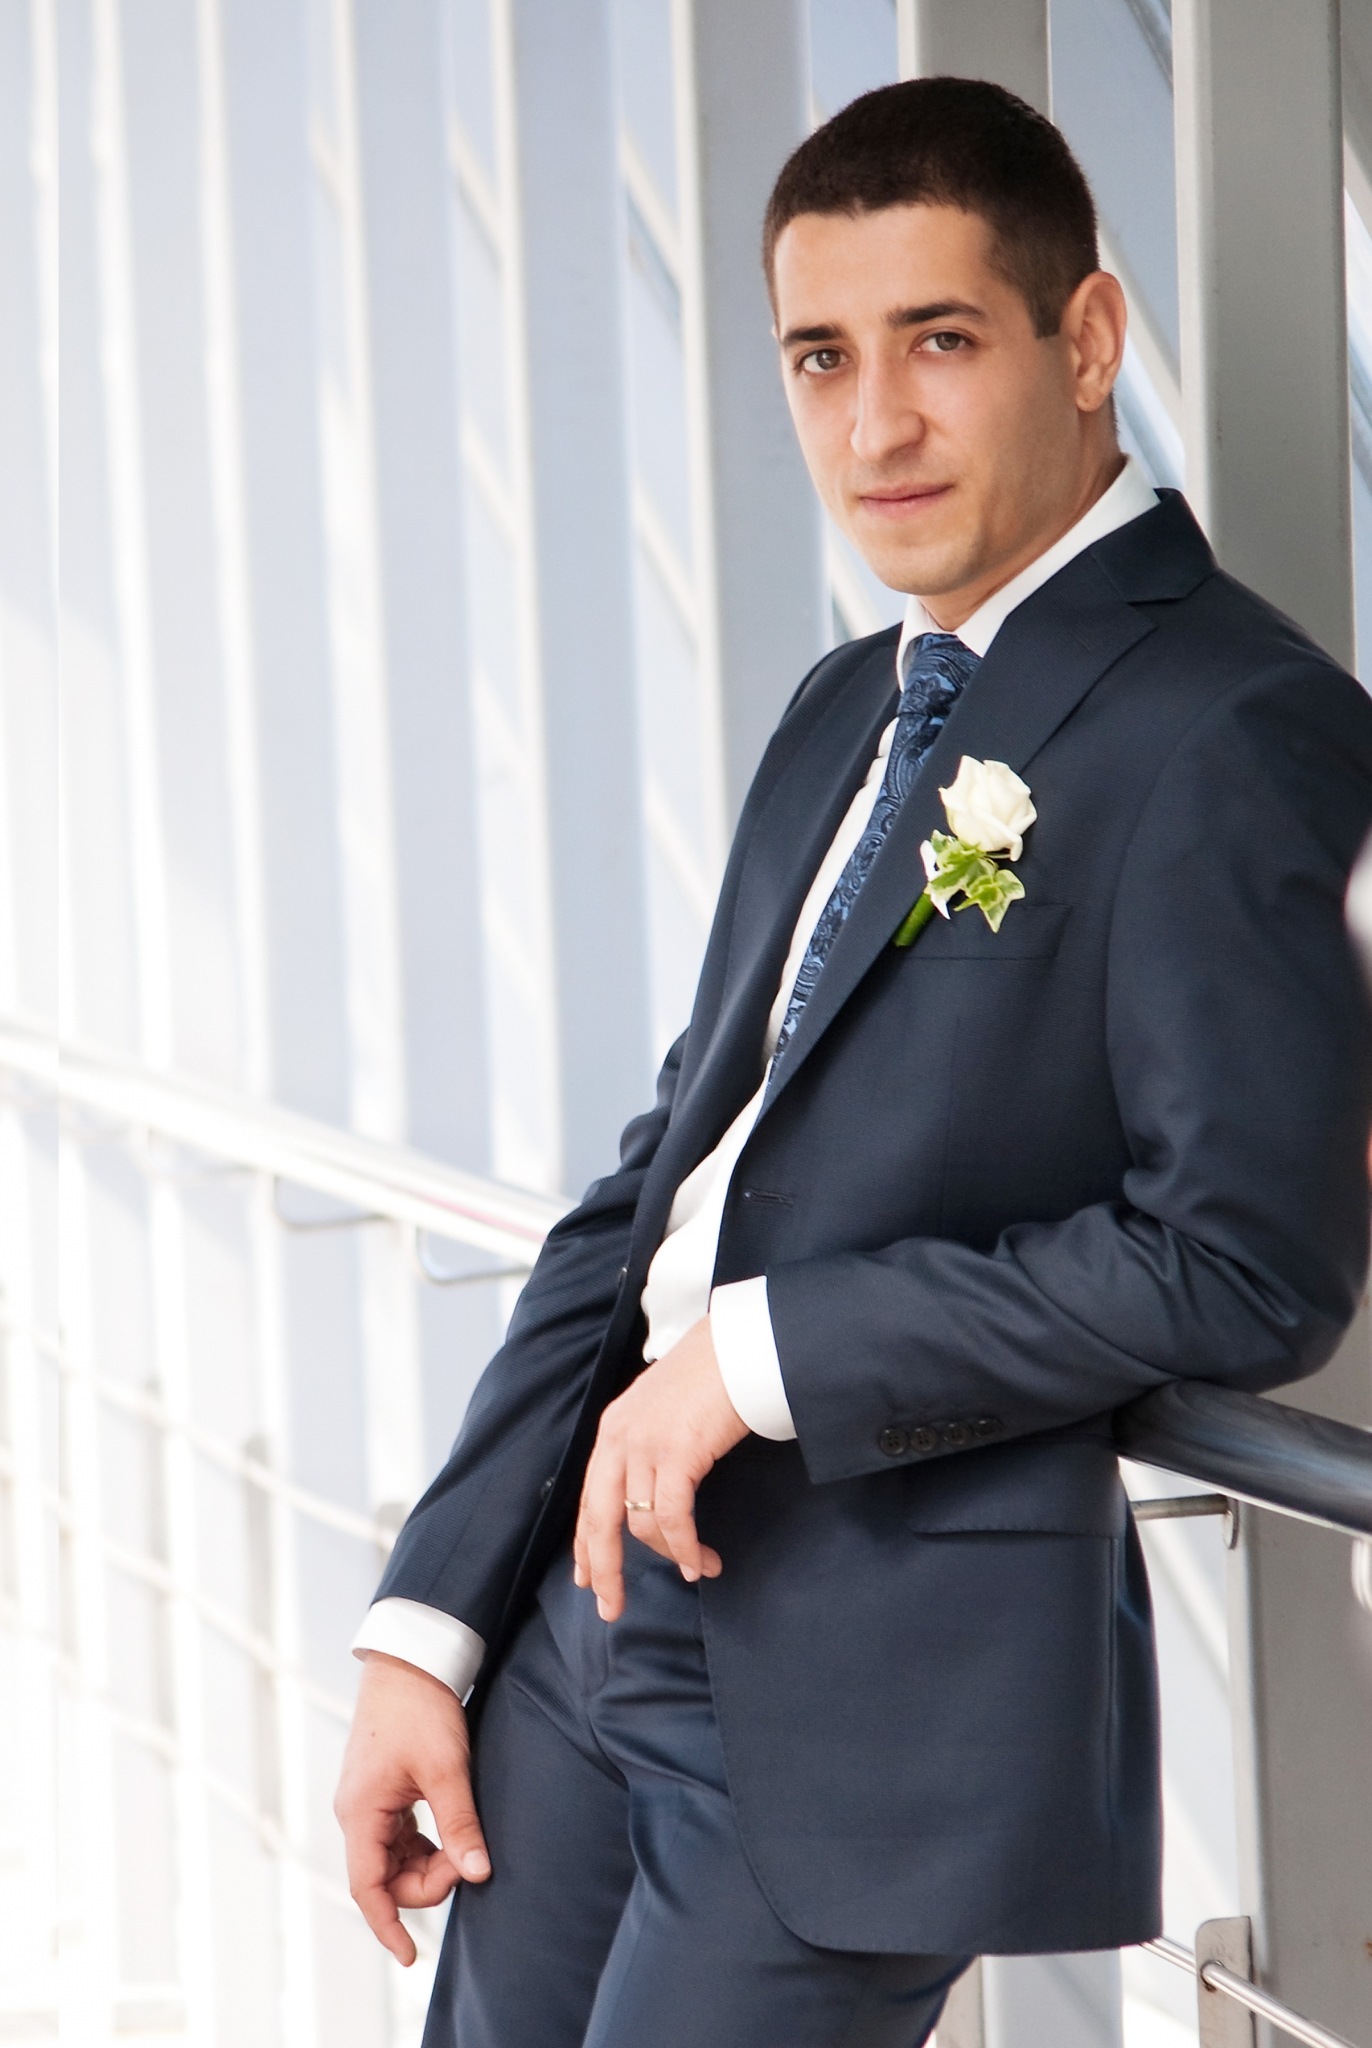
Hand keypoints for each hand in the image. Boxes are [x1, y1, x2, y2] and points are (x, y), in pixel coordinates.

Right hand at [334, 1651, 490, 1965]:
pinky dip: (424, 1844)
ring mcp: (367, 1801)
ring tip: (464, 1845)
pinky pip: (398, 1836)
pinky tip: (450, 1833)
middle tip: (469, 1861)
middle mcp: (356, 1812)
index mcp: (361, 1811)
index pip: (367, 1887)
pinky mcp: (381, 1790)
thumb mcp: (446, 1768)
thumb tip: (477, 1872)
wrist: (411, 1658)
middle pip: (385, 1876)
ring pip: (393, 1857)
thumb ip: (460, 1824)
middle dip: (426, 1881)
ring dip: (427, 1864)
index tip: (409, 1958)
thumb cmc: (422, 1708)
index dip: (388, 1926)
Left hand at [573, 1315, 748, 1622]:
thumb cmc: (712, 1373)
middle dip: (604, 1569)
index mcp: (613, 1428)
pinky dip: (684, 1545)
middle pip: (598, 1520)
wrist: (738, 1346)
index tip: (586, 1577)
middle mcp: (619, 1438)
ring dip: (669, 1554)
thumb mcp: (664, 1409)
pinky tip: (698, 1560)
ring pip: (640, 1523)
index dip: (586, 1542)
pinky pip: (673, 1516)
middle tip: (610, 1607)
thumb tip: (652, 1488)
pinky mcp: (675, 1453)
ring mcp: (644, 1445)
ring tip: (695, 1570)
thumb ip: (649, 1443)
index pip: (589, 1497)